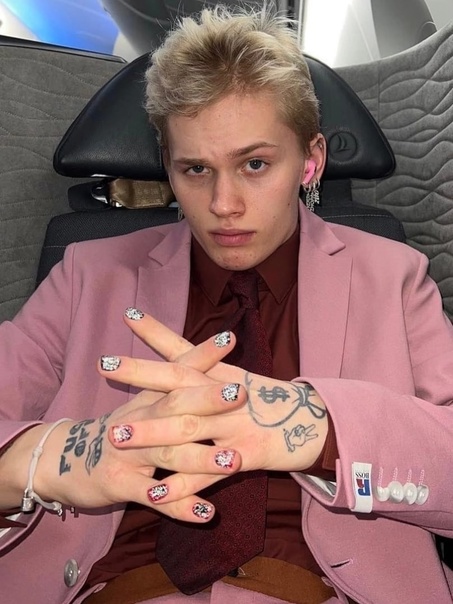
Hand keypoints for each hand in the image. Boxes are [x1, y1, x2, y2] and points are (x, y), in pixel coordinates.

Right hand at [0, 333, 242, 522]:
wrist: (63, 459)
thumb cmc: (118, 430)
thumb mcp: (140, 404)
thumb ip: (170, 389)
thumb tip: (206, 360)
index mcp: (148, 398)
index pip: (177, 370)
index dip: (202, 355)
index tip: (230, 338)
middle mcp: (139, 419)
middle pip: (174, 406)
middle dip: (207, 400)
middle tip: (240, 393)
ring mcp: (128, 452)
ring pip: (168, 452)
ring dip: (202, 457)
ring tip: (234, 461)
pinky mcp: (119, 484)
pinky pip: (152, 496)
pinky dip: (179, 506)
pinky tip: (206, 513)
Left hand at [101, 312, 327, 488]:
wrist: (314, 424)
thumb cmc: (269, 398)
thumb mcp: (237, 375)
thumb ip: (205, 361)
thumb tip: (174, 341)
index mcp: (224, 374)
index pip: (186, 350)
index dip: (156, 334)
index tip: (127, 316)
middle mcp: (228, 395)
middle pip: (181, 382)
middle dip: (141, 375)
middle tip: (103, 367)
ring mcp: (237, 425)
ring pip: (190, 428)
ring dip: (152, 432)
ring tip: (117, 436)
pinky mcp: (249, 456)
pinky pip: (210, 474)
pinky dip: (183, 485)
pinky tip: (156, 492)